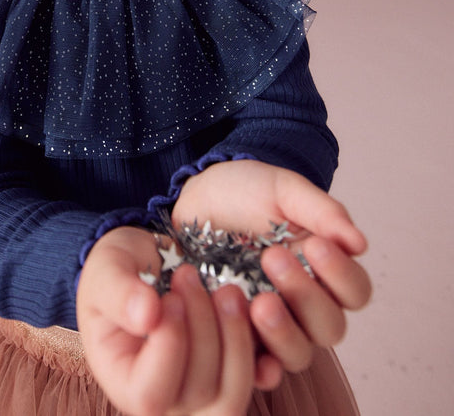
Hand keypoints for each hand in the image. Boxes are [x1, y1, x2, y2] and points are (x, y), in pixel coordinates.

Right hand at [77, 225, 260, 415]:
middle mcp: (167, 397)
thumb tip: (147, 315)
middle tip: (190, 276)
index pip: (150, 394)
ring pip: (232, 394)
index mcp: (126, 381)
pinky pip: (258, 376)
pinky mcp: (232, 367)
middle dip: (203, 328)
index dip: (168, 347)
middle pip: (198, 392)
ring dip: (237, 338)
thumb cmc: (120, 270)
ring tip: (228, 290)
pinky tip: (256, 308)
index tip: (170, 297)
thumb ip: (119, 292)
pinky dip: (264, 346)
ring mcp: (203, 388)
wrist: (149, 259)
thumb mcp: (107, 270)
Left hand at [172, 160, 371, 379]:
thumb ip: (322, 212)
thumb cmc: (246, 191)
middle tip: (272, 258)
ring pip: (299, 353)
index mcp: (325, 269)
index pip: (355, 290)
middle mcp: (306, 304)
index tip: (314, 245)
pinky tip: (247, 350)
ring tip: (257, 301)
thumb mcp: (284, 190)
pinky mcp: (240, 335)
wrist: (196, 196)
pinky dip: (259, 367)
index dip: (341, 275)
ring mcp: (274, 324)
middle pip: (330, 327)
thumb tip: (359, 244)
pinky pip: (259, 367)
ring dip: (283, 333)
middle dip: (306, 297)